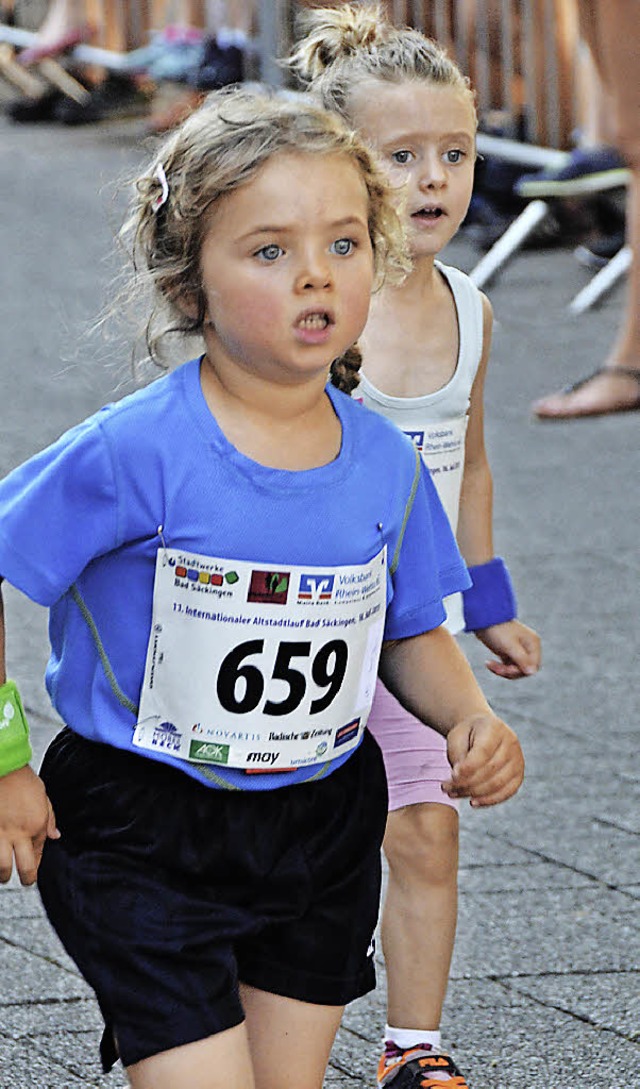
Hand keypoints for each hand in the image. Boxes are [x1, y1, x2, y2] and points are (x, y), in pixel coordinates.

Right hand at [0, 765, 59, 884]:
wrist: (3, 769)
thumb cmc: (22, 779)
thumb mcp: (43, 796)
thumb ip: (49, 818)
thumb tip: (55, 835)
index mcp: (36, 825)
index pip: (39, 854)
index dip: (36, 865)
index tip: (32, 870)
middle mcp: (19, 833)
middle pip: (24, 868)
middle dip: (26, 879)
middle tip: (23, 881)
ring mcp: (0, 834)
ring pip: (2, 867)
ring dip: (3, 874)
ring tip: (4, 876)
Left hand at [443, 713, 524, 806]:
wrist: (481, 732)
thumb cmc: (466, 735)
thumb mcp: (456, 738)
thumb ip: (459, 756)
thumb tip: (459, 778)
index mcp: (494, 728)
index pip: (483, 752)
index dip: (467, 767)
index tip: (451, 776)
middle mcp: (511, 742)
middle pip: (489, 770)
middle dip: (465, 783)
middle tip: (445, 788)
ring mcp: (517, 760)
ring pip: (497, 784)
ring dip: (473, 793)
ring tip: (453, 794)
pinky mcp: (518, 776)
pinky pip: (506, 793)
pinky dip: (488, 800)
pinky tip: (472, 802)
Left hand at [475, 619, 540, 678]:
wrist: (482, 619)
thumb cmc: (497, 630)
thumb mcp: (509, 645)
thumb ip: (521, 659)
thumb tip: (532, 672)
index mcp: (532, 643)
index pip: (533, 667)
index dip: (521, 671)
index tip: (507, 668)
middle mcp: (528, 647)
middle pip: (525, 670)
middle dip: (510, 672)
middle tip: (496, 668)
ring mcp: (519, 650)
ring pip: (515, 670)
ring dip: (503, 670)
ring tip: (489, 664)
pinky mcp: (509, 652)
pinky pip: (508, 666)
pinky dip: (499, 667)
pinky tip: (488, 663)